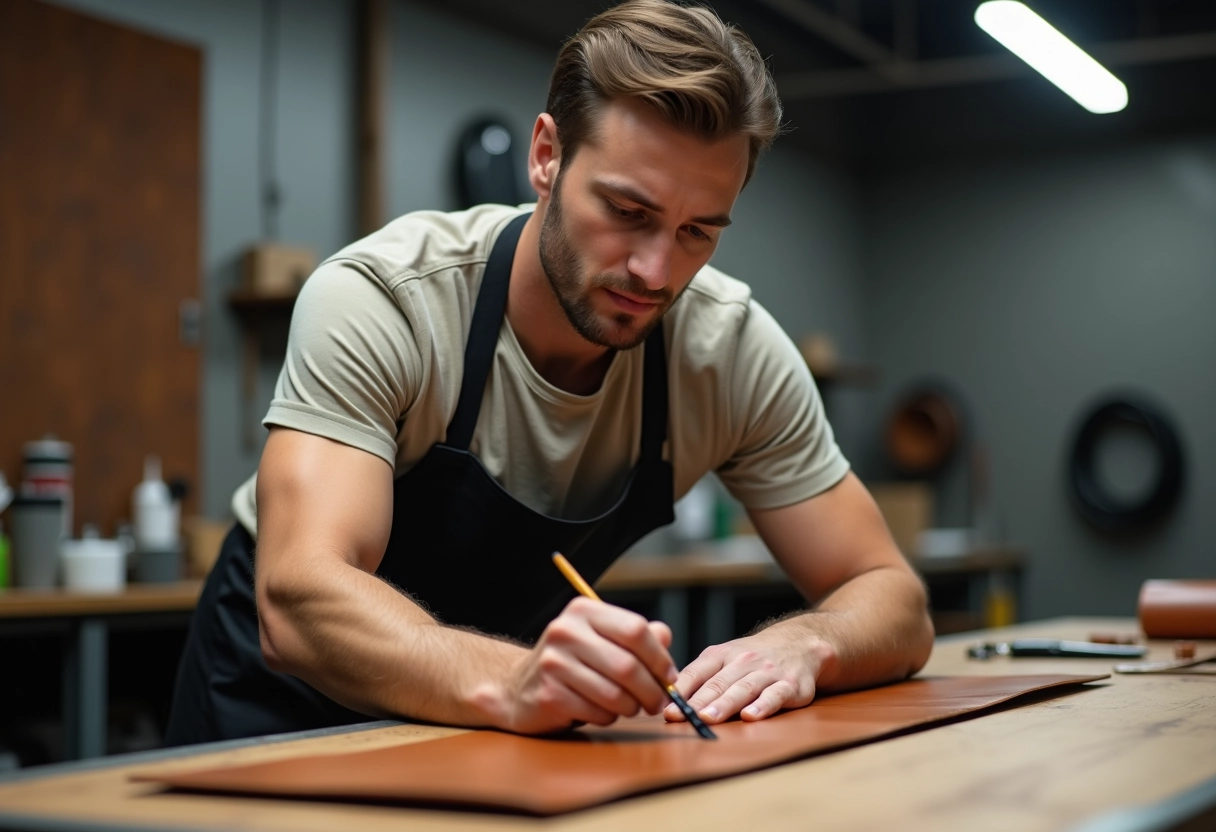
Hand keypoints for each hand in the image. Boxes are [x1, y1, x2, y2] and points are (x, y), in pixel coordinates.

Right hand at [497, 597, 677, 733]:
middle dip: (652, 690)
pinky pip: (597, 713)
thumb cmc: (572, 665)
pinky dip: (608, 718)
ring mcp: (553, 663)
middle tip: (658, 702)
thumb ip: (635, 636)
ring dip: (631, 707)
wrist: (519, 689)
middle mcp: (565, 631)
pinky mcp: (548, 695)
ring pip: (615, 694)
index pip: (635, 630)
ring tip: (629, 707)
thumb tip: (664, 636)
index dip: (660, 657)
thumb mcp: (602, 640)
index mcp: (583, 611)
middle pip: (628, 666)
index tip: (669, 676)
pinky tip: (600, 711)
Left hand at [663, 626, 833, 723]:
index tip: (666, 710)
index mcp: (722, 655)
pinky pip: (775, 695)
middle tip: (681, 718)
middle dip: (697, 702)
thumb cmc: (753, 658)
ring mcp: (767, 672)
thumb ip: (701, 677)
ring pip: (743, 688)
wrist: (799, 643)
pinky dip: (763, 705)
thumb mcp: (725, 658)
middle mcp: (743, 661)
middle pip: (717, 683)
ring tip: (707, 719)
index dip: (681, 692)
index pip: (697, 672)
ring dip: (724, 705)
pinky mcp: (790, 685)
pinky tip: (751, 716)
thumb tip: (668, 700)